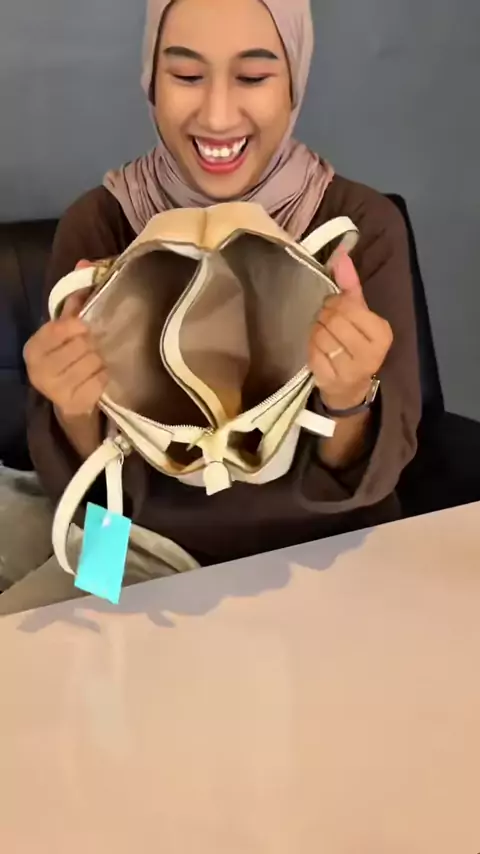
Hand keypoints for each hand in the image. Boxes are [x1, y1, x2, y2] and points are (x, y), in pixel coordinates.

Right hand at [24, 260, 105, 420]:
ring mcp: (56, 389)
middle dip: (93, 343)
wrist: (70, 400)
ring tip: (99, 359)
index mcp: (34, 348)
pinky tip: (101, 375)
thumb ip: (75, 299)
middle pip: (80, 345)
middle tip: (97, 344)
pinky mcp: (75, 403)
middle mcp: (40, 370)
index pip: (60, 328)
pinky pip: (100, 380)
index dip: (78, 324)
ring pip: (92, 362)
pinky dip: (105, 375)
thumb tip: (86, 264)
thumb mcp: (66, 330)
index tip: (87, 325)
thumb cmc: (68, 358)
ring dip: (101, 359)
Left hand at [308, 251, 392, 410]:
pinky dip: (311, 349)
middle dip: (324, 318)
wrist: (350, 386)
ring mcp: (351, 370)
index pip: (348, 306)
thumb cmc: (355, 345)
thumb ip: (351, 285)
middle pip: (334, 320)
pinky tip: (319, 351)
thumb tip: (341, 254)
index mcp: (382, 333)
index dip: (336, 304)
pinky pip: (312, 353)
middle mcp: (371, 354)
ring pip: (321, 336)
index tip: (336, 309)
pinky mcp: (331, 381)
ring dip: (316, 332)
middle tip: (327, 323)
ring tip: (323, 337)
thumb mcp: (360, 315)